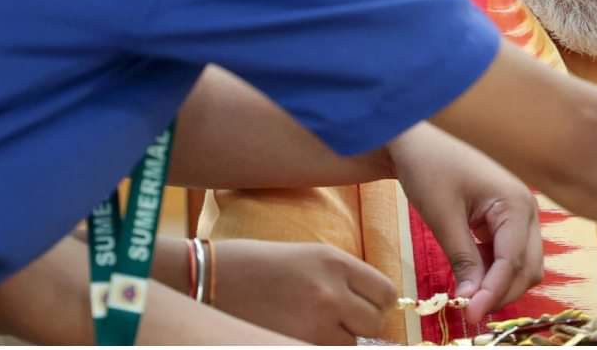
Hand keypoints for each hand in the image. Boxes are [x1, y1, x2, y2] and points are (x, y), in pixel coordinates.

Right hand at [213, 239, 396, 343]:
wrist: (210, 278)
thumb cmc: (258, 264)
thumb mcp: (309, 256)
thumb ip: (345, 277)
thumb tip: (375, 305)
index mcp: (334, 262)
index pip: (386, 293)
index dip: (378, 303)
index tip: (367, 305)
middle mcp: (329, 292)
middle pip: (375, 323)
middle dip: (362, 325)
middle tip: (340, 319)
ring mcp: (312, 323)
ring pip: (351, 345)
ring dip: (339, 340)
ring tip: (312, 325)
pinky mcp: (292, 343)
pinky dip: (320, 345)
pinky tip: (302, 333)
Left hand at [389, 125, 543, 323]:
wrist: (418, 136)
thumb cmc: (429, 166)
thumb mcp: (443, 216)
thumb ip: (462, 259)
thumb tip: (472, 300)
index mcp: (516, 203)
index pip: (513, 262)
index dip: (494, 293)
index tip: (470, 316)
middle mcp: (527, 209)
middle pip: (528, 268)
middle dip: (502, 293)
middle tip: (469, 312)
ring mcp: (519, 213)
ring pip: (522, 264)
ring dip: (499, 284)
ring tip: (468, 298)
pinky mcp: (507, 218)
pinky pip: (509, 254)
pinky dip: (494, 271)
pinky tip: (471, 278)